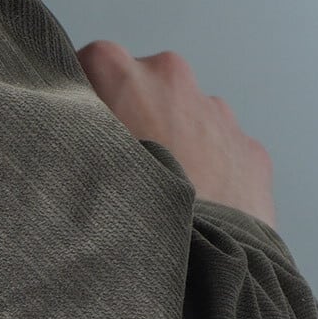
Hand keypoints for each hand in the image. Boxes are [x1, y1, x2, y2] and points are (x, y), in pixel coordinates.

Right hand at [76, 40, 277, 227]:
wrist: (203, 257)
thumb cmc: (130, 207)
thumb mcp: (76, 160)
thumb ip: (73, 126)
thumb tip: (66, 122)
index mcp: (128, 74)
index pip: (92, 61)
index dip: (84, 94)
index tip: (83, 127)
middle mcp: (176, 79)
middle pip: (145, 85)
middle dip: (135, 114)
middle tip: (124, 163)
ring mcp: (219, 113)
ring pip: (186, 117)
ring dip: (174, 142)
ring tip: (161, 191)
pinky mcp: (250, 148)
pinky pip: (220, 149)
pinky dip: (207, 170)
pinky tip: (194, 206)